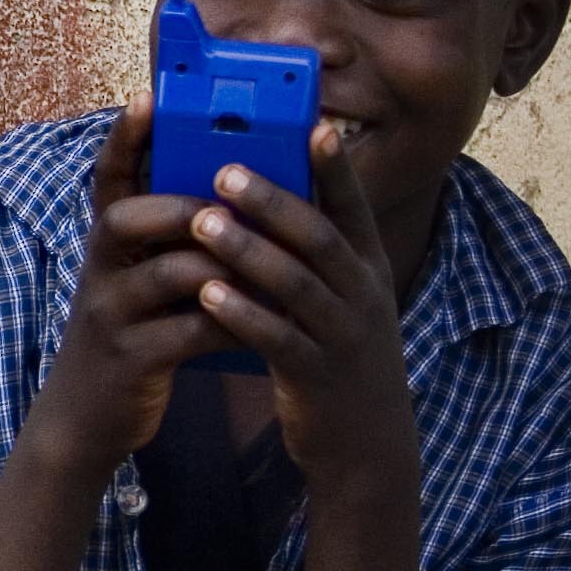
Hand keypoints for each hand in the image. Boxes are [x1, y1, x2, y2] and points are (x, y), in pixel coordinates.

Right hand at [18, 102, 231, 481]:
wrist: (88, 418)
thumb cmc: (132, 337)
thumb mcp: (139, 281)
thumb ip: (174, 241)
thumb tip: (239, 196)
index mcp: (106, 246)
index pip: (106, 179)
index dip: (125, 137)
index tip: (148, 94)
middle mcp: (97, 271)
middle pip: (128, 216)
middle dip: (189, 203)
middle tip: (239, 198)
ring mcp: (110, 314)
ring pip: (170, 271)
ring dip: (226, 263)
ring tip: (271, 262)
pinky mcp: (131, 357)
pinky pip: (190, 327)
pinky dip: (235, 319)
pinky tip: (266, 320)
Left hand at [191, 130, 420, 502]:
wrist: (366, 445)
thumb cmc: (338, 357)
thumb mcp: (342, 302)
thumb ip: (316, 257)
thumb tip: (278, 197)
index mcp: (368, 270)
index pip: (353, 210)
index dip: (336, 169)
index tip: (315, 125)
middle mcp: (363, 296)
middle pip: (320, 238)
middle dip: (273, 202)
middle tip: (224, 169)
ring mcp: (343, 337)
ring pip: (295, 284)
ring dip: (247, 250)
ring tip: (202, 222)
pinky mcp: (317, 376)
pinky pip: (278, 338)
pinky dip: (243, 314)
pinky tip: (207, 295)